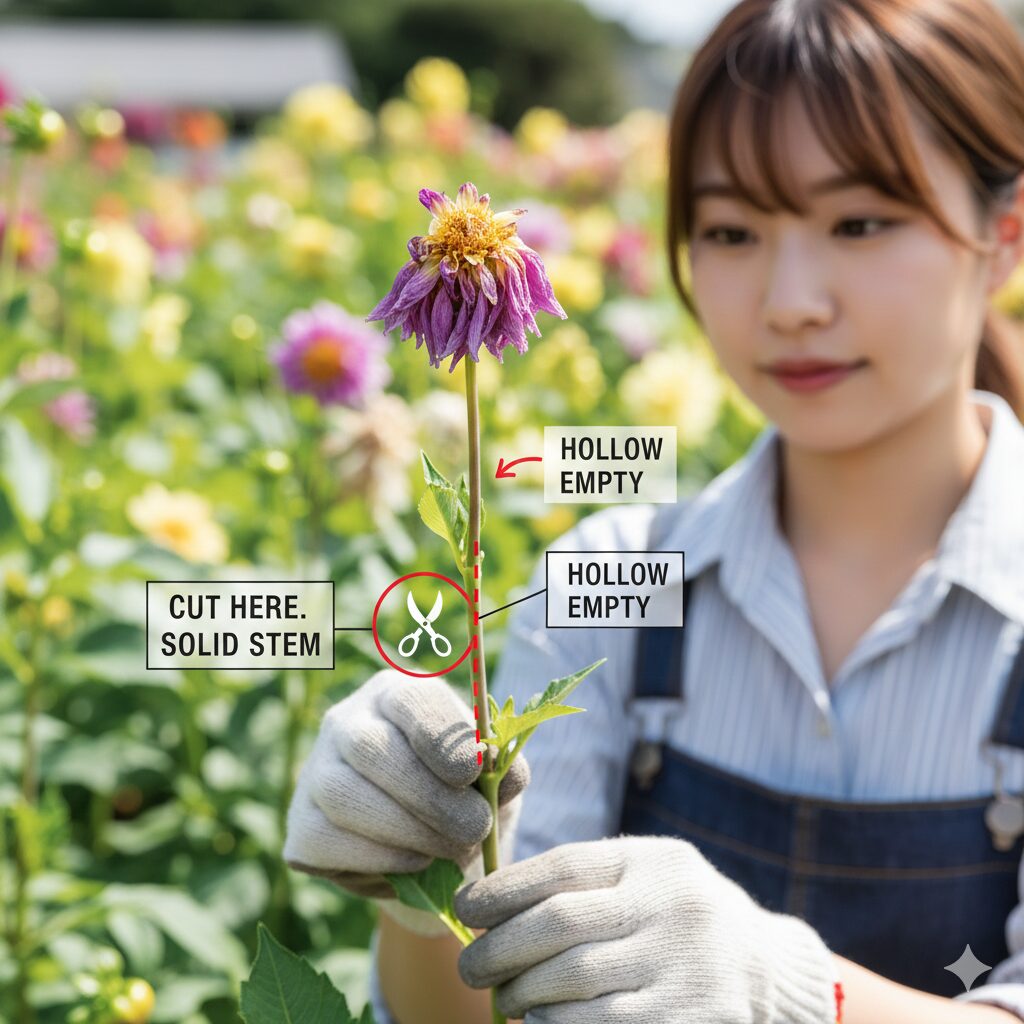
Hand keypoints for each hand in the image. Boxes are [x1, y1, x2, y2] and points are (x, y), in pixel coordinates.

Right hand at [283, 669, 529, 901]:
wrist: (433, 854)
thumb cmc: (465, 799)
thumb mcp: (493, 780)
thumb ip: (501, 770)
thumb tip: (501, 772)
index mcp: (397, 694)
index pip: (409, 698)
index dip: (440, 735)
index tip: (472, 774)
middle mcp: (347, 721)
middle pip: (370, 747)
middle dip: (428, 795)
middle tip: (474, 827)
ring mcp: (316, 771)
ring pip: (345, 795)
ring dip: (408, 830)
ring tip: (453, 850)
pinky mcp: (301, 825)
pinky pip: (327, 840)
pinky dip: (379, 858)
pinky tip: (416, 864)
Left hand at [454, 836, 836, 1022]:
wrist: (773, 974)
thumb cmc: (684, 917)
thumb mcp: (650, 876)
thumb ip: (590, 881)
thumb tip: (495, 901)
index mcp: (654, 861)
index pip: (562, 868)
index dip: (503, 890)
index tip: (465, 908)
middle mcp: (669, 908)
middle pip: (559, 926)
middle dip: (500, 949)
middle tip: (470, 967)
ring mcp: (682, 967)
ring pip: (574, 983)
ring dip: (523, 996)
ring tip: (502, 999)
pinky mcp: (688, 1021)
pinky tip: (539, 1023)